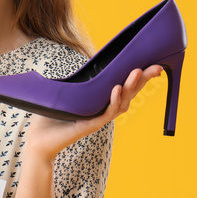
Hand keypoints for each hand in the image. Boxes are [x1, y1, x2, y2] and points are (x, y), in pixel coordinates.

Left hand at [23, 65, 164, 162]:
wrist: (39, 140)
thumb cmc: (50, 117)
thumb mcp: (63, 93)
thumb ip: (74, 79)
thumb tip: (78, 58)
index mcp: (100, 101)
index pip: (124, 87)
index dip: (138, 77)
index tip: (151, 64)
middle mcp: (103, 110)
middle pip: (129, 94)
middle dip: (142, 80)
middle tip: (157, 67)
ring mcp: (98, 118)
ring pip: (121, 103)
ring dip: (129, 87)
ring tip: (136, 72)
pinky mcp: (90, 125)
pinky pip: (106, 113)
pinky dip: (112, 100)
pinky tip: (116, 88)